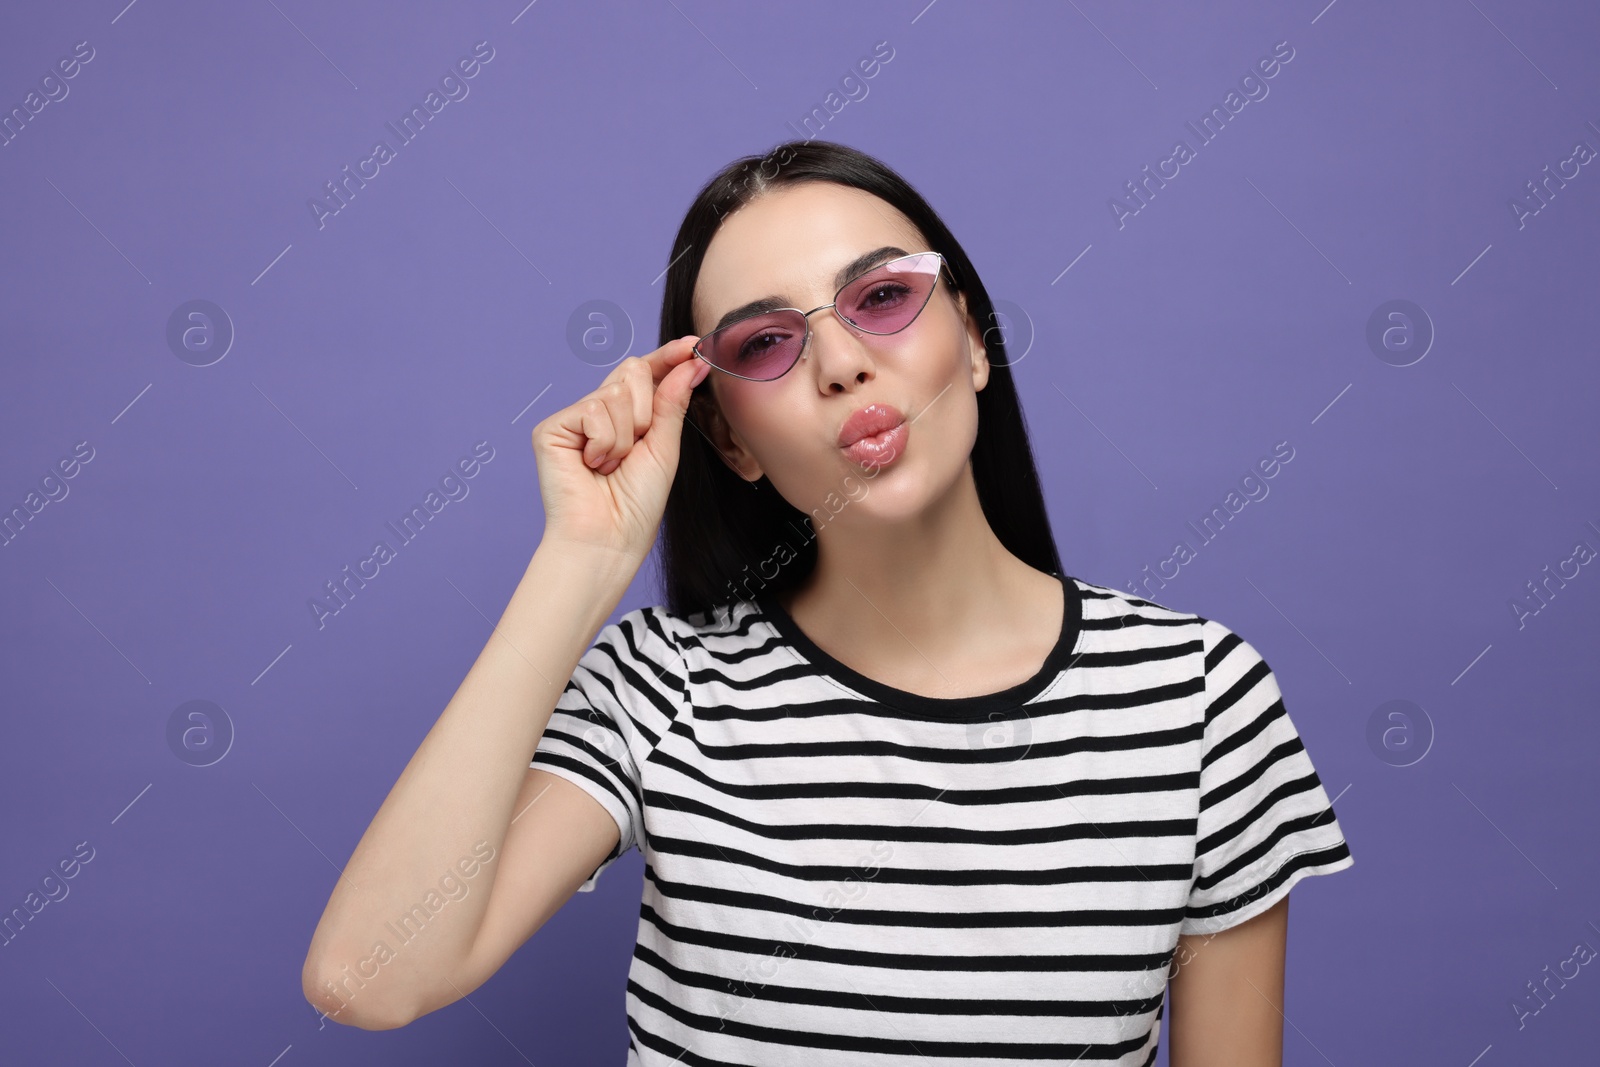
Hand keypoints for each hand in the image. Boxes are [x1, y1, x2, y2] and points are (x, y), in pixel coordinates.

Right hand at [531, 336, 709, 560]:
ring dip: (625, 436)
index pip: (647, 373)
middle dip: (646, 409)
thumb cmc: (637, 502)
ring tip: (612, 465)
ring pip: (614, 393)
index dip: (668, 357)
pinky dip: (604, 442)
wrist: (609, 536)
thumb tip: (691, 362)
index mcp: (627, 417)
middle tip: (637, 446)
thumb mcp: (665, 447)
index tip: (693, 345)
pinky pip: (592, 410)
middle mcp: (599, 412)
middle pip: (631, 370)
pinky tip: (592, 465)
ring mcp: (574, 418)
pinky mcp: (552, 428)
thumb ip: (673, 402)